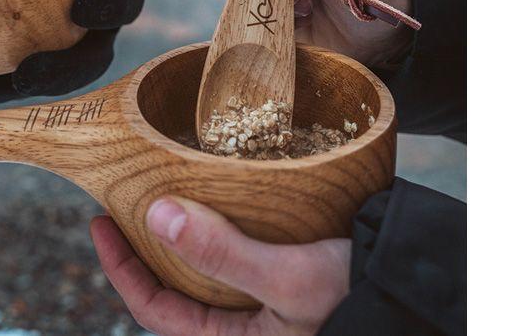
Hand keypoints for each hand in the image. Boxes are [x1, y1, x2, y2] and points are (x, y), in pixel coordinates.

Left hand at [0, 0, 167, 106]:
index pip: (124, 0)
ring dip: (10, 89)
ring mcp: (51, 45)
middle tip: (28, 75)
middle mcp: (87, 26)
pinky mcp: (13, 57)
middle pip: (89, 55)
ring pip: (43, 78)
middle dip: (63, 69)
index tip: (80, 4)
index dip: (109, 5)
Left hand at [91, 197, 349, 335]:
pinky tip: (205, 196)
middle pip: (172, 287)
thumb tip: (156, 216)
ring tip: (154, 192)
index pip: (155, 310)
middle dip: (141, 246)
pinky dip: (210, 224)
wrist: (414, 283)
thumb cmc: (359, 294)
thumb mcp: (288, 279)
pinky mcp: (275, 271)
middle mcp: (242, 324)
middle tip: (120, 200)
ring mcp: (258, 298)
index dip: (119, 268)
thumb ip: (222, 253)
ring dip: (175, 232)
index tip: (99, 222)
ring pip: (199, 266)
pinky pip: (227, 250)